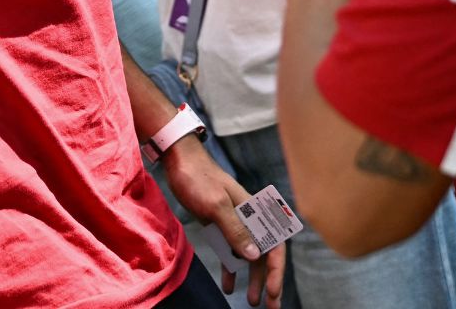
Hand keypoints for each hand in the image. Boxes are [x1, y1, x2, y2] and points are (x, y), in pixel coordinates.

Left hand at [163, 137, 284, 305]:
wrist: (178, 161)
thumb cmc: (199, 178)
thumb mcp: (216, 205)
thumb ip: (235, 230)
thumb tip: (254, 256)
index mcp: (255, 211)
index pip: (275, 244)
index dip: (276, 269)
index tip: (272, 291)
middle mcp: (250, 218)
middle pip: (265, 254)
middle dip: (268, 281)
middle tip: (271, 306)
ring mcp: (235, 223)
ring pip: (249, 256)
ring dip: (251, 279)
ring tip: (251, 302)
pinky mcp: (220, 226)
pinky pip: (230, 252)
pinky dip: (231, 269)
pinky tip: (228, 286)